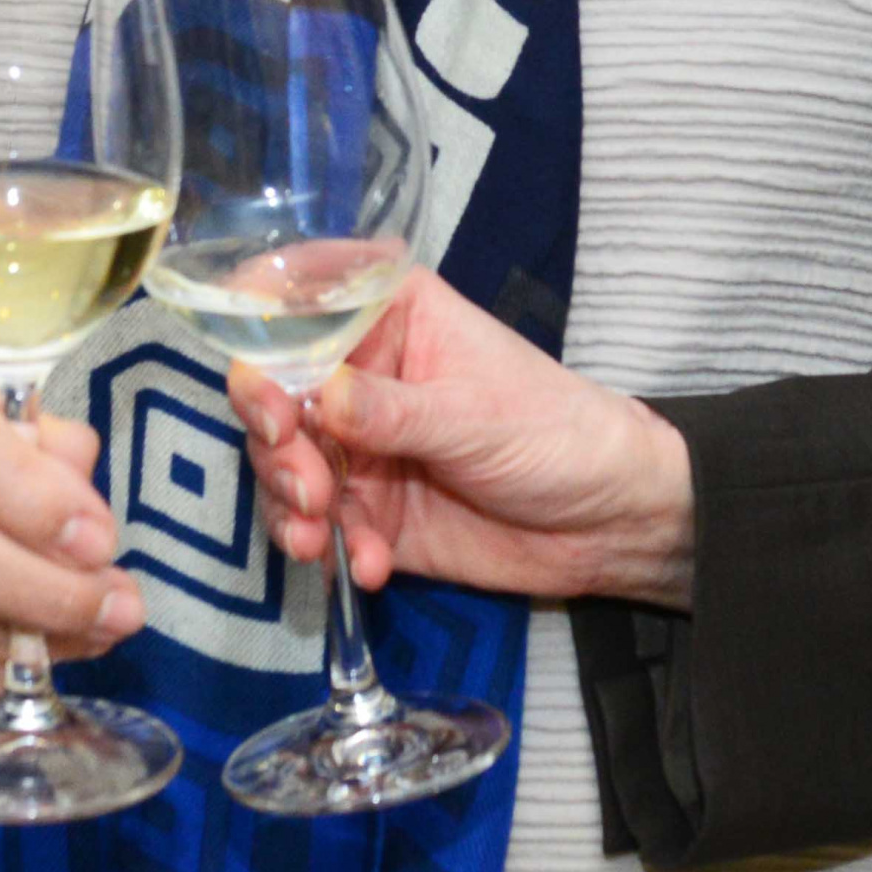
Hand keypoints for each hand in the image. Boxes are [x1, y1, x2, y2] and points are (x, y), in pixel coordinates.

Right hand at [232, 269, 695, 608]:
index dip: (262, 340)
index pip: (299, 304)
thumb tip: (313, 396)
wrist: (609, 522)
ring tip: (322, 538)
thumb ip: (389, 410)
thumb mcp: (474, 415)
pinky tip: (370, 566)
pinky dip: (331, 551)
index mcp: (388, 316)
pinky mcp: (369, 512)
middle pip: (274, 397)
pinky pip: (319, 528)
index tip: (263, 390)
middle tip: (308, 485)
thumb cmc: (555, 432)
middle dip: (276, 446)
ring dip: (291, 505)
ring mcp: (360, 447)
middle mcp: (359, 375)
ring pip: (284, 467)